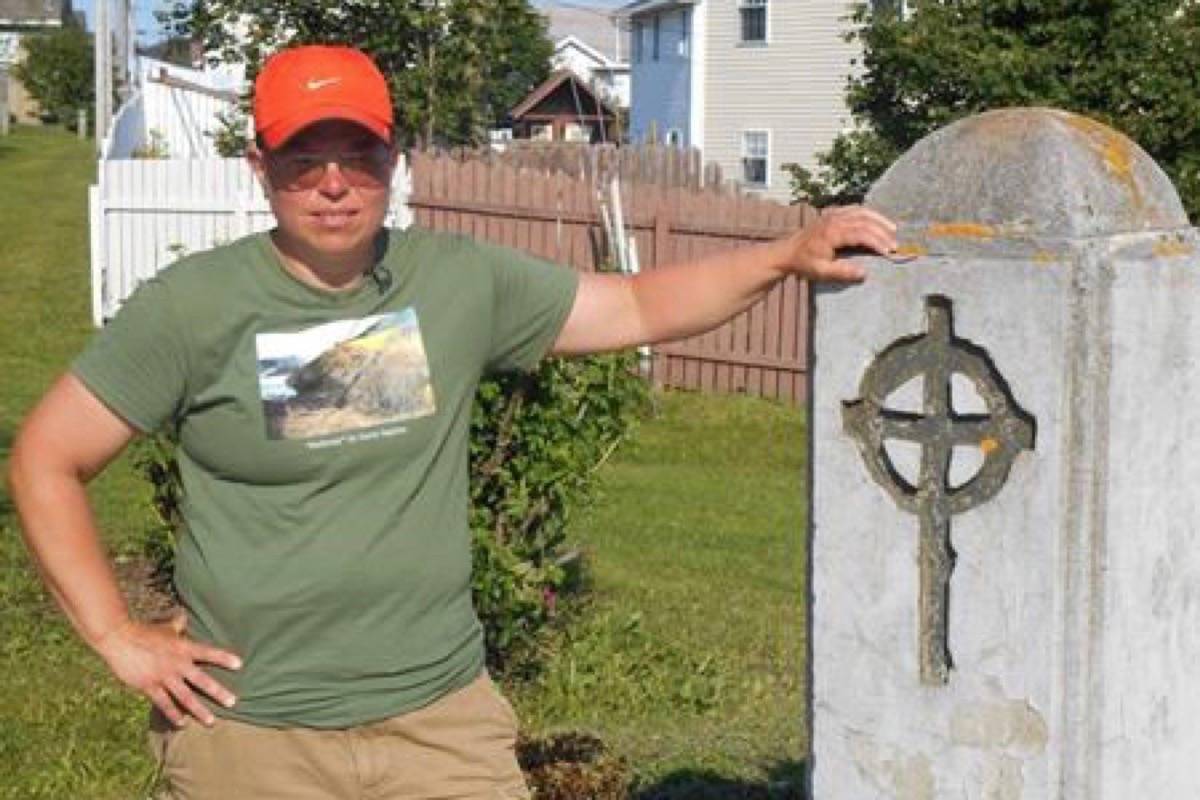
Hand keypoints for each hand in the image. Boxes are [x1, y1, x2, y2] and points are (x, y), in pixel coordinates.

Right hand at [94, 611, 241, 726]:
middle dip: (218, 692)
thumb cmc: (144, 631)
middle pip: (201, 680)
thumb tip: (185, 616)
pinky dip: (173, 714)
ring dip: (199, 710)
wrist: (119, 638)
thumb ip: (178, 624)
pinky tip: (182, 723)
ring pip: (185, 696)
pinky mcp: (148, 686)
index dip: (223, 658)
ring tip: (212, 721)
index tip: (240, 665)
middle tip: (233, 703)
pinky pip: (164, 703)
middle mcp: (176, 663)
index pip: (208, 652)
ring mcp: (163, 676)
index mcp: (183, 647)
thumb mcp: (165, 627)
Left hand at [781, 205, 897, 282]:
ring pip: (862, 211)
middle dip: (882, 232)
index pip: (861, 234)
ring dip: (879, 220)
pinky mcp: (832, 213)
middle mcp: (834, 219)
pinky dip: (869, 213)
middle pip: (865, 220)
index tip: (888, 252)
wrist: (787, 252)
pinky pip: (855, 209)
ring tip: (892, 230)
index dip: (877, 242)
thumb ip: (843, 272)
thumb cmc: (804, 263)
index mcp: (832, 233)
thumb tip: (865, 273)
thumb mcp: (821, 272)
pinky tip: (878, 221)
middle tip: (895, 245)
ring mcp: (833, 214)